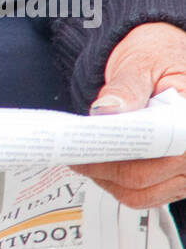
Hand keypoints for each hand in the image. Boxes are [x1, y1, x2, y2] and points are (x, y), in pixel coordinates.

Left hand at [69, 21, 185, 207]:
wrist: (162, 54)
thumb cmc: (156, 56)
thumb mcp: (140, 63)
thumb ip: (125, 88)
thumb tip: (106, 110)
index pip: (157, 149)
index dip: (119, 155)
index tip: (86, 150)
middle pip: (144, 178)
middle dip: (104, 170)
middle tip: (72, 156)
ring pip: (143, 194)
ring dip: (108, 182)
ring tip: (82, 161)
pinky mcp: (175, 177)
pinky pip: (146, 193)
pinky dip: (119, 184)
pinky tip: (100, 166)